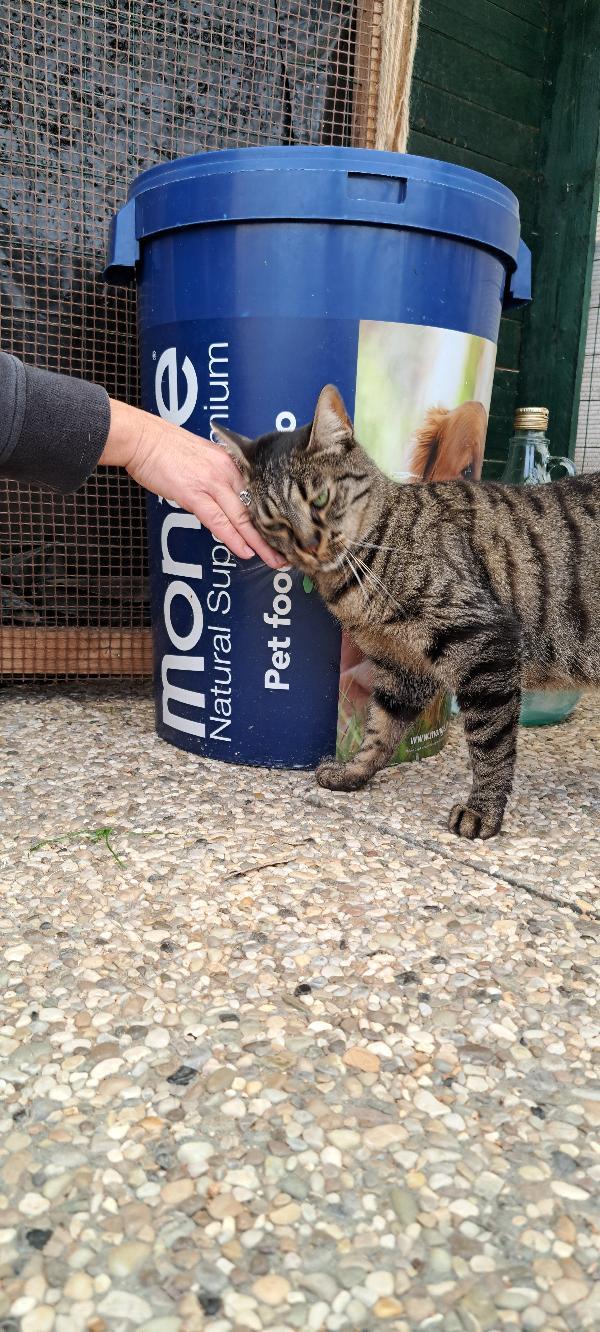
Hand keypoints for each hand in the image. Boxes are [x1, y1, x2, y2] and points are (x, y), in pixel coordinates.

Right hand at [99, 399, 284, 568]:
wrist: (143, 438)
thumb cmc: (167, 448)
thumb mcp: (205, 458)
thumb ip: (220, 477)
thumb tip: (229, 499)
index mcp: (233, 462)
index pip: (261, 495)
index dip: (274, 517)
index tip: (284, 533)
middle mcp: (228, 471)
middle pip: (258, 508)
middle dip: (274, 534)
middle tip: (288, 552)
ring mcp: (212, 482)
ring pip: (243, 517)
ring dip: (260, 542)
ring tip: (274, 559)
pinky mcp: (194, 493)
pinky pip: (219, 521)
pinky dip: (233, 538)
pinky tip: (245, 551)